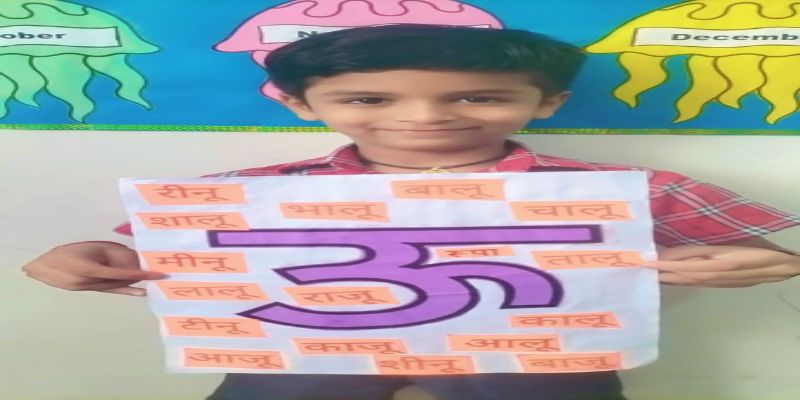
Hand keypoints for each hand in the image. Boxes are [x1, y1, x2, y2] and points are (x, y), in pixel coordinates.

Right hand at [22, 241, 166, 295]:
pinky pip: (111, 290)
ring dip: (136, 283)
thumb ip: (113, 254)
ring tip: (156, 280)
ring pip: (118, 286)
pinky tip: (141, 292)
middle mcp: (92, 283)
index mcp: (91, 270)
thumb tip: (134, 257)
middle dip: (142, 277)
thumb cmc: (68, 253)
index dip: (141, 274)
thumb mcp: (92, 248)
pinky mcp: (90, 290)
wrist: (43, 265)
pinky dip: (127, 290)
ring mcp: (90, 288)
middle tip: (164, 274)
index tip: (158, 274)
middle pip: (122, 281)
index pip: (122, 274)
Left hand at [645, 245, 799, 287]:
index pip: (683, 259)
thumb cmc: (760, 249)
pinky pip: (695, 282)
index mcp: (719, 259)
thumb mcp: (734, 243)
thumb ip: (707, 248)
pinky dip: (679, 280)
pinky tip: (667, 279)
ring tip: (645, 275)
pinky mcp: (722, 283)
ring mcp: (719, 280)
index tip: (642, 260)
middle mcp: (716, 272)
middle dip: (658, 272)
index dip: (662, 261)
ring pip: (686, 279)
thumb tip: (677, 251)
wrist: (785, 266)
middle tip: (635, 269)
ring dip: (666, 278)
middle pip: (680, 273)